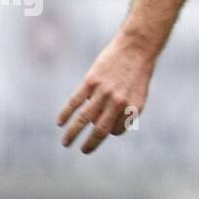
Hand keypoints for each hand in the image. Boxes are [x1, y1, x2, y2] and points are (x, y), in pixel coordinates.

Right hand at [57, 32, 153, 153]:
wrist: (137, 47)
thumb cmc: (138, 71)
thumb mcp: (138, 94)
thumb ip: (125, 110)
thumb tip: (104, 125)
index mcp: (133, 109)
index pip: (116, 130)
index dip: (108, 132)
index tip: (103, 129)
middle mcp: (119, 103)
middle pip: (100, 131)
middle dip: (90, 144)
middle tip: (83, 151)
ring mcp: (104, 92)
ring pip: (84, 119)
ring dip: (73, 133)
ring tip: (66, 143)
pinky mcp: (91, 81)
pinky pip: (75, 102)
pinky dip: (66, 113)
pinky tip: (60, 122)